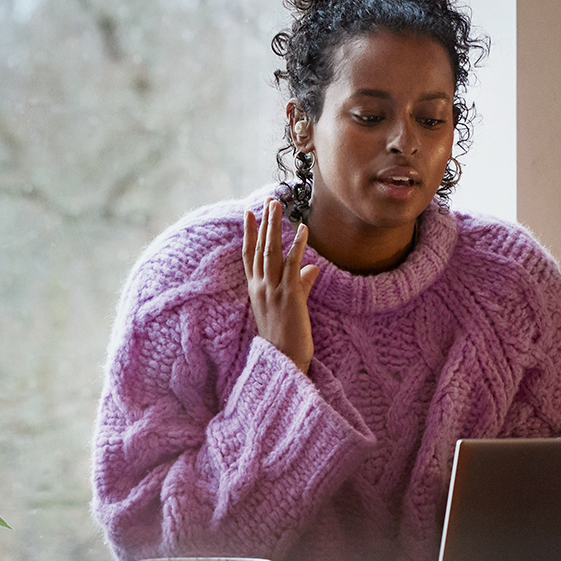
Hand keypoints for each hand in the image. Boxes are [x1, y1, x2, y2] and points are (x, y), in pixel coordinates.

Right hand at [242, 198, 320, 373]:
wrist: (284, 360)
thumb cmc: (286, 338)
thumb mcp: (291, 307)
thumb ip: (301, 285)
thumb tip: (312, 269)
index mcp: (256, 290)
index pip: (249, 255)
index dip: (249, 233)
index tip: (248, 213)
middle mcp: (261, 287)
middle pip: (259, 248)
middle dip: (263, 222)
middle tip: (268, 200)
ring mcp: (273, 290)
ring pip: (271, 252)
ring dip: (275, 226)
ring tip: (278, 205)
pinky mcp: (289, 296)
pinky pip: (292, 265)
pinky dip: (297, 246)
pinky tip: (302, 230)